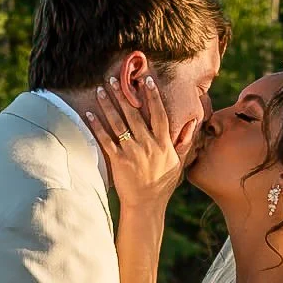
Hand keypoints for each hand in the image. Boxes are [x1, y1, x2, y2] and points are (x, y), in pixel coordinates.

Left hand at [82, 71, 192, 214]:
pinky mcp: (118, 161)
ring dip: (108, 105)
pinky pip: (106, 140)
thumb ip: (184, 142)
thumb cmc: (163, 184)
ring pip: (119, 123)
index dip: (153, 97)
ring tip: (100, 89)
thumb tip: (193, 123)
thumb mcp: (179, 163)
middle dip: (124, 94)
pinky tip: (90, 113)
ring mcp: (132, 152)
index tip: (147, 81)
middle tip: (114, 78)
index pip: (159, 114)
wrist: (147, 205)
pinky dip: (97, 126)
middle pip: (135, 114)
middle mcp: (148, 145)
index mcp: (163, 143)